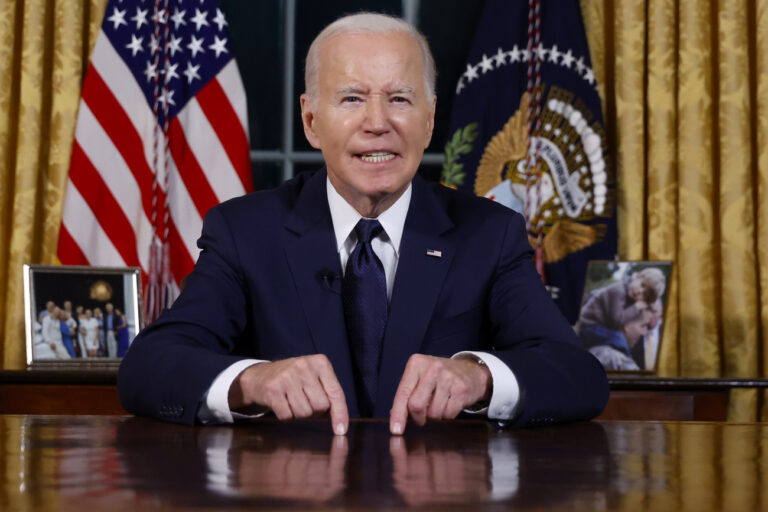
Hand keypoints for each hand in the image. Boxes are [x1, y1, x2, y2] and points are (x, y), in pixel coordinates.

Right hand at [229, 354, 348, 434]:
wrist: (260, 376)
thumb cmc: (294, 380)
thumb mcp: (315, 379)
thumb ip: (330, 396)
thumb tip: (340, 425)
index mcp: (320, 363)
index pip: (336, 393)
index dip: (340, 414)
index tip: (342, 430)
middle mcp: (304, 366)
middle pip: (321, 406)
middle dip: (315, 411)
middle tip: (306, 402)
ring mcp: (287, 377)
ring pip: (305, 413)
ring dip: (300, 414)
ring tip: (293, 401)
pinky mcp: (273, 389)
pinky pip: (287, 416)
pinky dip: (286, 416)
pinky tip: (282, 403)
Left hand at [389, 355, 490, 434]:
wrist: (470, 371)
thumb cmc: (439, 377)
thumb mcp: (420, 378)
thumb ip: (407, 395)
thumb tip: (396, 419)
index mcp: (416, 363)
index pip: (403, 393)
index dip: (398, 414)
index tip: (395, 430)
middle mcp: (432, 367)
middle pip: (416, 405)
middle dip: (417, 418)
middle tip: (421, 418)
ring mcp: (448, 377)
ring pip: (433, 413)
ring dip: (434, 416)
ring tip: (439, 404)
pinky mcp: (461, 388)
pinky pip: (448, 415)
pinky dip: (447, 415)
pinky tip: (450, 403)